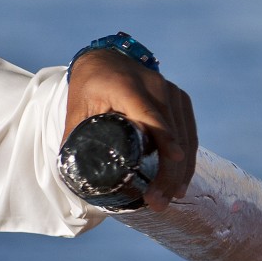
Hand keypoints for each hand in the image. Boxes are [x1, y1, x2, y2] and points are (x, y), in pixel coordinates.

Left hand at [63, 48, 196, 211]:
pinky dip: (186, 158)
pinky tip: (180, 182)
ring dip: (180, 170)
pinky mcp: (180, 100)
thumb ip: (75, 136)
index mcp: (126, 86)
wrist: (105, 59)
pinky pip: (188, 132)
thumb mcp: (76, 108)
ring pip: (184, 135)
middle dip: (168, 170)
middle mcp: (155, 86)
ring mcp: (171, 92)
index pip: (150, 113)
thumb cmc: (88, 85)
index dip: (164, 136)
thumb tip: (72, 174)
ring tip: (167, 199)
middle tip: (157, 201)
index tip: (173, 159)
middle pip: (171, 131)